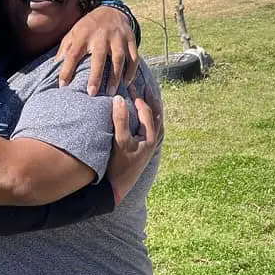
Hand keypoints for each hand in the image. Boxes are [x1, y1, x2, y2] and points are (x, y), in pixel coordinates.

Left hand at [56, 4, 138, 95]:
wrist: (111, 10)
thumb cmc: (88, 27)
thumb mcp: (73, 33)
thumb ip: (64, 50)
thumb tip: (53, 67)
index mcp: (83, 35)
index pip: (73, 54)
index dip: (67, 70)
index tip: (63, 85)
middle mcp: (101, 36)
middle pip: (99, 57)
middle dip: (95, 76)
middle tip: (91, 93)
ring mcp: (117, 38)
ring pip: (119, 58)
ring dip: (115, 76)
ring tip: (110, 93)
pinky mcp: (130, 40)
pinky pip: (133, 57)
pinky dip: (131, 71)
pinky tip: (126, 83)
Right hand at [106, 83, 162, 203]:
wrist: (117, 188)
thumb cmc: (118, 165)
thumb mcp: (119, 141)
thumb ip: (120, 120)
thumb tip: (119, 99)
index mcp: (150, 137)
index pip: (146, 111)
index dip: (139, 98)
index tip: (130, 87)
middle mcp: (153, 141)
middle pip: (156, 115)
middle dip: (150, 101)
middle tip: (144, 87)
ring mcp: (150, 147)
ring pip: (156, 124)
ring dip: (152, 110)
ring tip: (148, 100)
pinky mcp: (144, 152)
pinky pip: (152, 132)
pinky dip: (150, 122)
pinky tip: (145, 121)